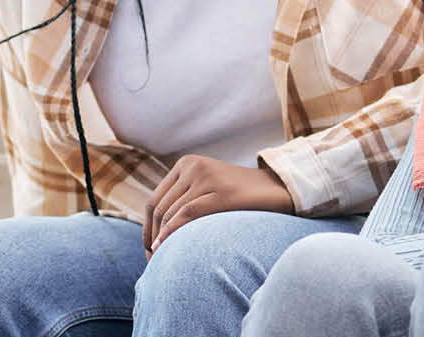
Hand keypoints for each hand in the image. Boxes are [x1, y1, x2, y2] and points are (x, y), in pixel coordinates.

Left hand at [142, 155, 295, 251]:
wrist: (276, 189)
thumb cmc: (241, 197)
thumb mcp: (207, 191)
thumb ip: (184, 200)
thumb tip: (155, 232)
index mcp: (186, 164)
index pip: (154, 200)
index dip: (146, 228)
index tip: (148, 249)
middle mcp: (192, 166)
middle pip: (159, 207)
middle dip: (151, 237)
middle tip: (152, 260)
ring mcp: (206, 176)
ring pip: (170, 212)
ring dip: (160, 239)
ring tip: (159, 259)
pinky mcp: (219, 191)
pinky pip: (186, 214)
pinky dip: (171, 232)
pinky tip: (164, 247)